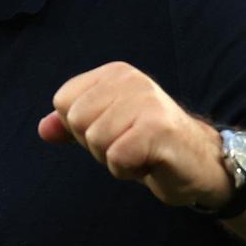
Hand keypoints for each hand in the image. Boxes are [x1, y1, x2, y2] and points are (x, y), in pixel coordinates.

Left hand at [39, 61, 231, 208]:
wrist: (202, 165)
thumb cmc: (150, 147)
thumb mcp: (106, 131)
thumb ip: (72, 127)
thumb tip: (43, 129)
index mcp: (114, 74)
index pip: (63, 102)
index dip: (81, 128)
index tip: (113, 132)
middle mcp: (131, 79)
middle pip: (76, 121)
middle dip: (97, 146)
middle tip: (129, 145)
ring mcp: (146, 101)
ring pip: (95, 140)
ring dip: (114, 160)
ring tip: (141, 153)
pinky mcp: (158, 128)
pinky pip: (116, 158)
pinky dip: (128, 171)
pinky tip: (150, 162)